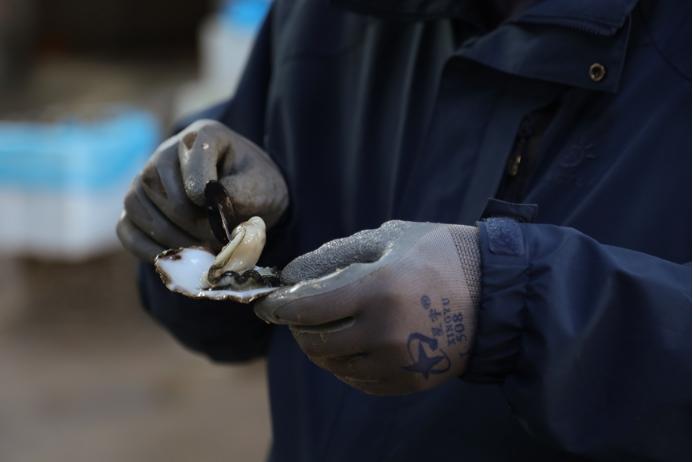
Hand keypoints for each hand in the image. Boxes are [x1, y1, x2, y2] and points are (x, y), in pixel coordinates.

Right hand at [117, 120, 288, 261]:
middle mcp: (166, 152)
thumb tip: (210, 211)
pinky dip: (148, 250)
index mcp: (202, 135)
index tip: (220, 215)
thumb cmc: (255, 188)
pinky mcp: (137, 208)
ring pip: (137, 208)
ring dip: (170, 238)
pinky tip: (177, 261)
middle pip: (158, 187)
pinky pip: (126, 229)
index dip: (203, 192)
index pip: (191, 159)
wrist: (249, 199)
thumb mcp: (260, 186)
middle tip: (216, 243)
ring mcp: (145, 179)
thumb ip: (238, 193)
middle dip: (189, 223)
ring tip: (202, 253)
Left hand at [254, 220, 480, 394]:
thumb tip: (294, 275)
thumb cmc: (443, 256)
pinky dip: (345, 366)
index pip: (308, 308)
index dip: (280, 308)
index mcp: (377, 289)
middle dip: (297, 329)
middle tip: (297, 316)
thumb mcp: (393, 238)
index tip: (268, 304)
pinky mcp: (410, 382)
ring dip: (320, 348)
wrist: (499, 295)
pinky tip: (351, 348)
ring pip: (335, 366)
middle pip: (316, 342)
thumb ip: (339, 254)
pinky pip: (360, 381)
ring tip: (325, 329)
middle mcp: (384, 332)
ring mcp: (398, 362)